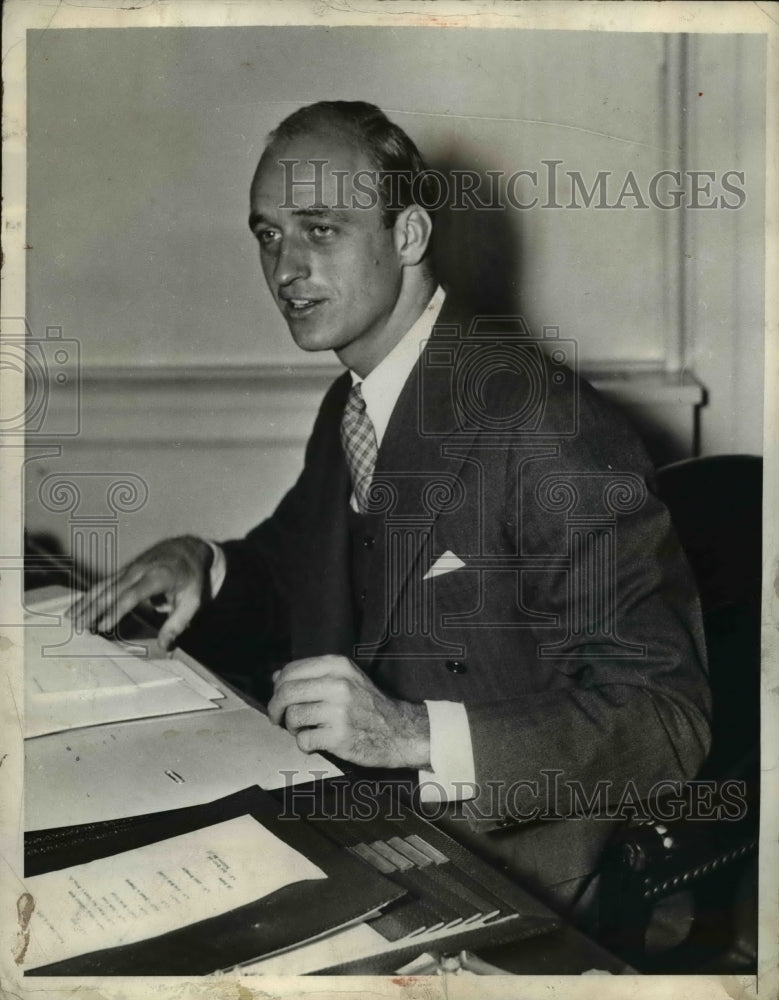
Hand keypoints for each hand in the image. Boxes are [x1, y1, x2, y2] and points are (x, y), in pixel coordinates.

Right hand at [68, 535, 212, 651]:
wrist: (187, 549)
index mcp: (158, 576)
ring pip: (103, 586)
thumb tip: (164, 646)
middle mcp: (139, 570)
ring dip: (86, 602)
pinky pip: (103, 584)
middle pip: (112, 591)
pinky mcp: (124, 571)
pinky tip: (77, 607)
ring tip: (70, 619)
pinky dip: (89, 596)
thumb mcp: (193, 601)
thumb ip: (178, 624)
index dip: (117, 611)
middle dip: (93, 610)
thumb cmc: (191, 577)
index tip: (102, 627)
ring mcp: (129, 568)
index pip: (133, 596)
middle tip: (78, 628)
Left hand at [268, 655, 430, 768]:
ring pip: (292, 717)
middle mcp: (338, 684)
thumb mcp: (346, 678)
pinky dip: (304, 744)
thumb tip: (276, 677)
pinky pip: (303, 740)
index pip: (291, 670)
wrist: (398, 731)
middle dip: (276, 709)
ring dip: (292, 728)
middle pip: (286, 693)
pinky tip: (315, 741)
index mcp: (338, 666)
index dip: (278, 687)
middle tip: (278, 718)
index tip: (279, 698)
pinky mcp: (339, 736)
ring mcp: (339, 711)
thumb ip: (312, 675)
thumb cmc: (368, 705)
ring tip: (304, 729)